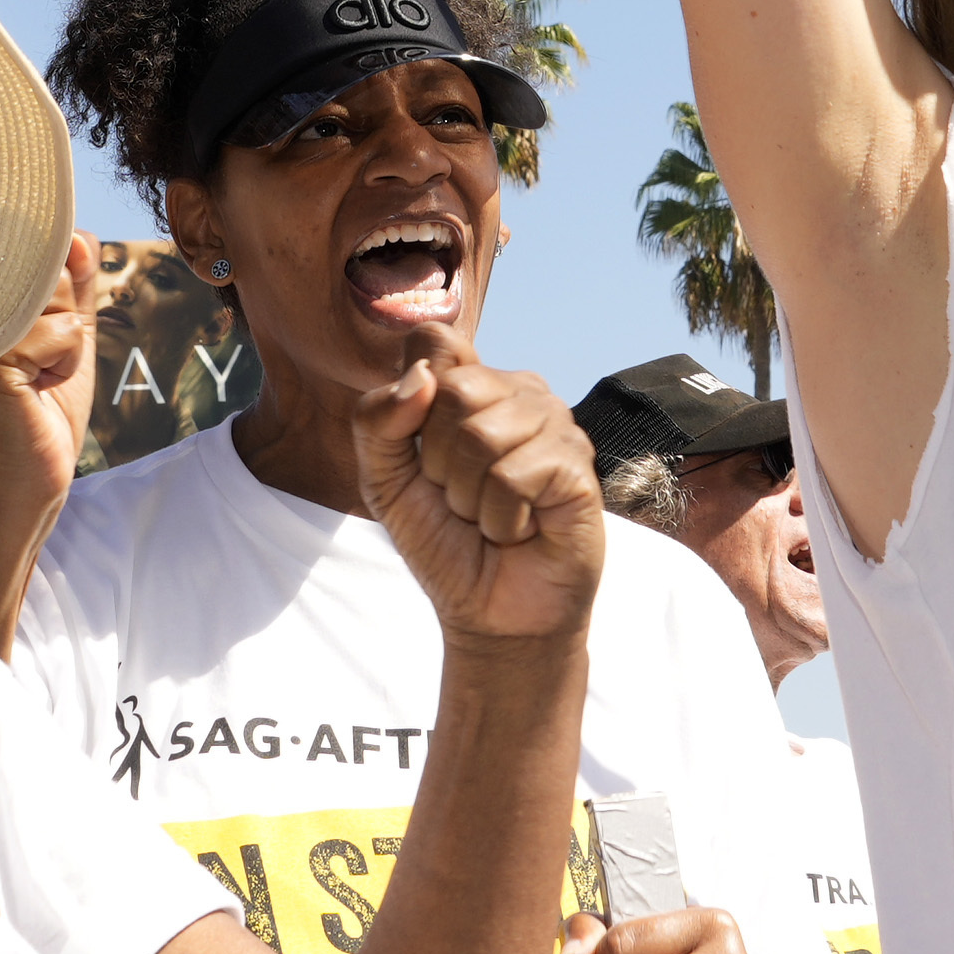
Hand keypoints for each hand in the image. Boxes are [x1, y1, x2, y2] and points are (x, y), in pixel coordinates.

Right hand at [0, 233, 102, 496]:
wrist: (23, 486)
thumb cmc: (41, 414)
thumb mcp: (64, 338)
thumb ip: (72, 286)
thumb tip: (80, 236)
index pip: (31, 249)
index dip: (60, 279)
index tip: (43, 334)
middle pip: (46, 266)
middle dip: (64, 315)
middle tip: (41, 364)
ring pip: (55, 297)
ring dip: (67, 344)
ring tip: (37, 379)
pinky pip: (58, 332)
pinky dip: (65, 363)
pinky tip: (35, 391)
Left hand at [351, 359, 600, 651]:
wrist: (489, 611)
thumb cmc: (443, 538)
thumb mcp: (383, 479)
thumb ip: (376, 421)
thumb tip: (421, 378)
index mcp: (474, 383)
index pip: (433, 342)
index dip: (410, 403)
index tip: (422, 455)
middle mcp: (520, 392)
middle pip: (453, 391)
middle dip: (437, 463)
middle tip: (459, 497)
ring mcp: (556, 425)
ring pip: (482, 436)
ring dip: (468, 498)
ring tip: (488, 515)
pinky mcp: (578, 466)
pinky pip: (514, 477)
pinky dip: (500, 519)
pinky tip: (518, 530)